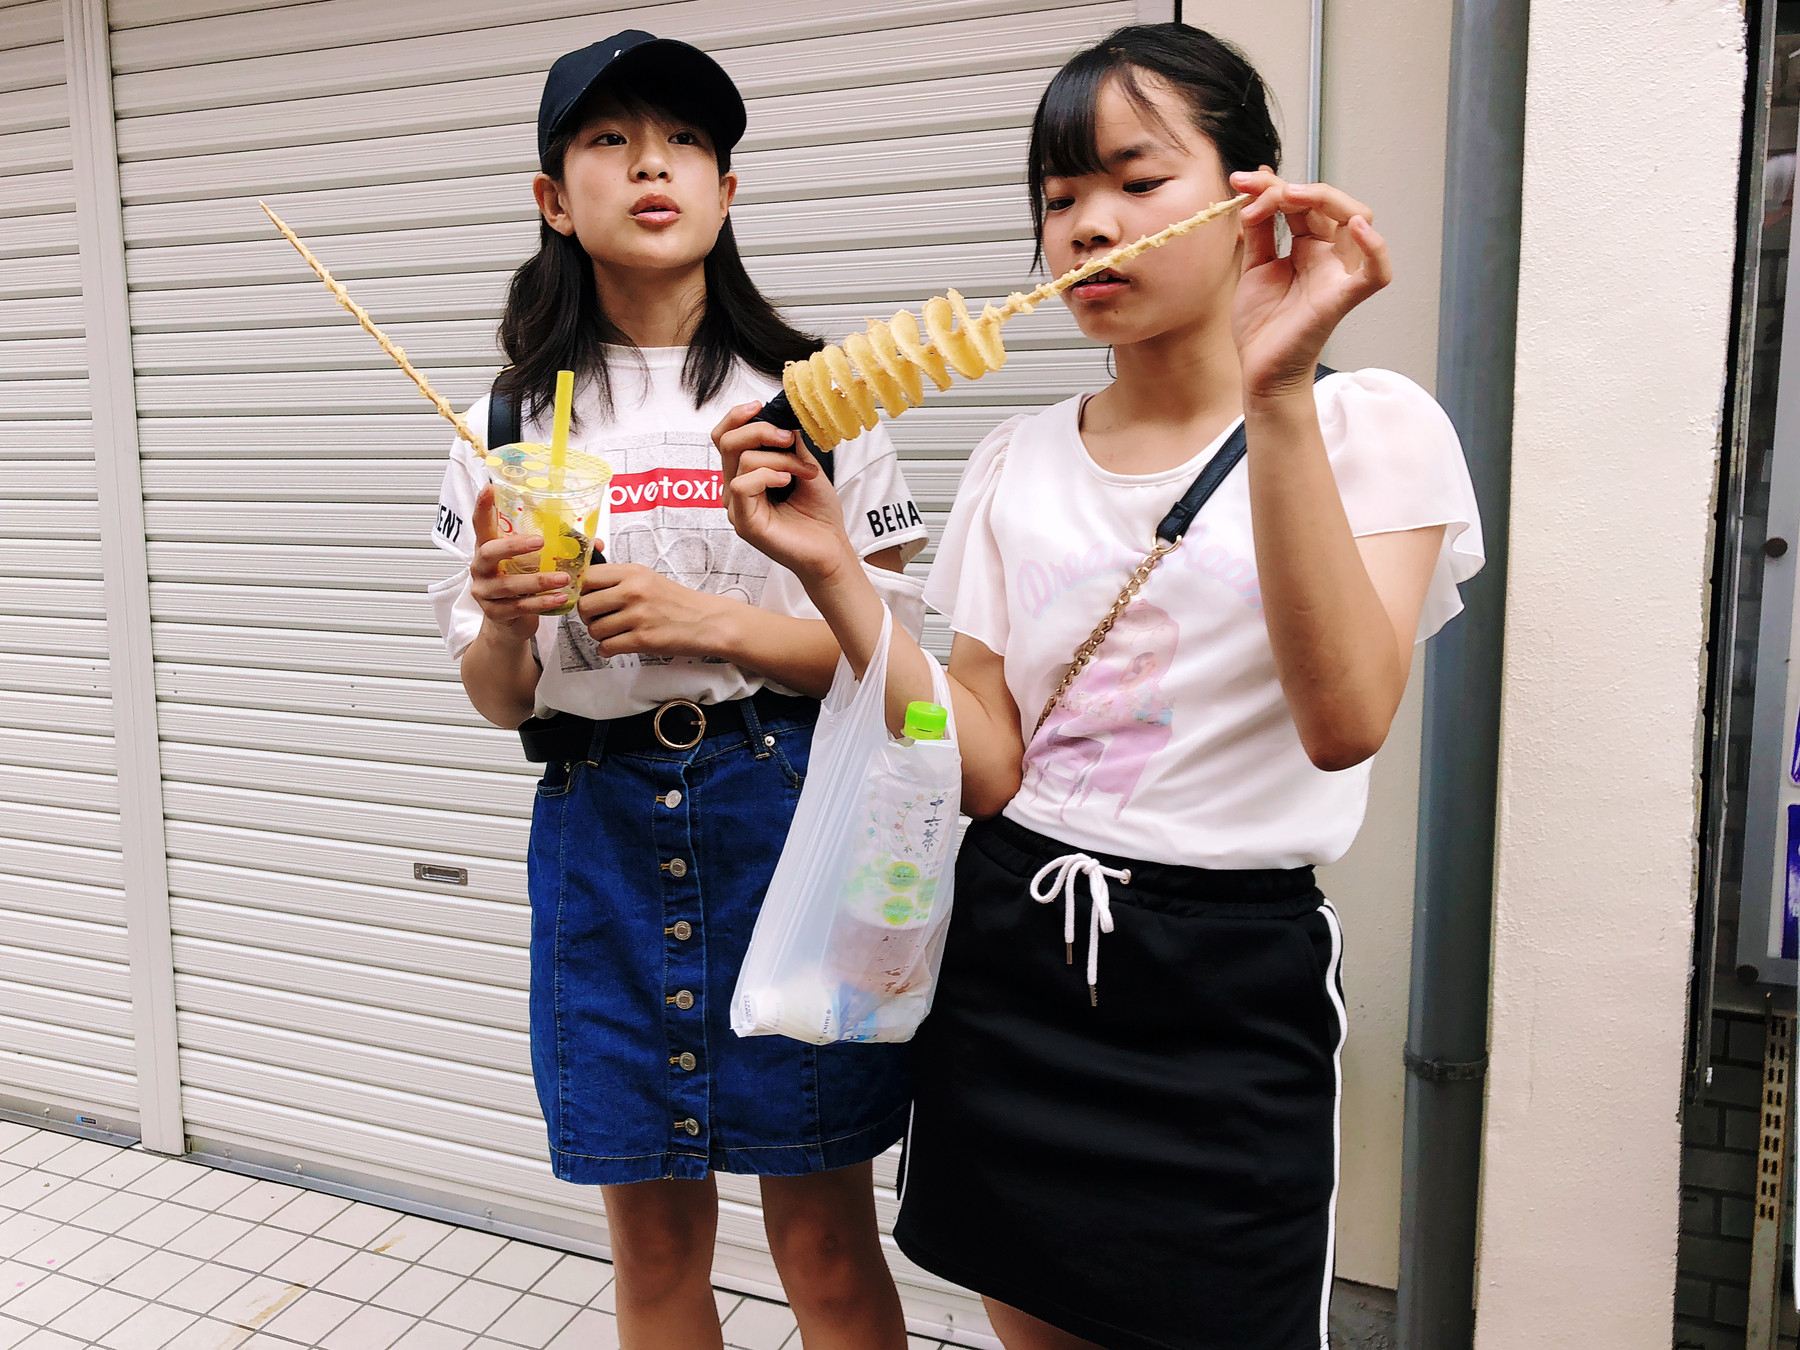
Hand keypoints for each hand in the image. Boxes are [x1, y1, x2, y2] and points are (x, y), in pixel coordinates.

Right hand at [469, 483, 568, 644]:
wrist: (509, 625)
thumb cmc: (521, 586)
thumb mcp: (532, 564)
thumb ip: (555, 550)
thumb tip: (595, 542)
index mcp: (488, 549)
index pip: (481, 524)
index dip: (482, 507)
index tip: (489, 488)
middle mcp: (481, 568)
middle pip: (488, 552)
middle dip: (514, 546)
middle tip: (540, 542)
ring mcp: (485, 592)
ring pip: (508, 584)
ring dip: (538, 581)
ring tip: (563, 579)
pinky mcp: (495, 613)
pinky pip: (519, 606)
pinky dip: (542, 603)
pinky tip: (560, 599)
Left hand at [578, 562, 730, 659]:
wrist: (707, 621)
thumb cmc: (677, 602)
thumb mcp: (648, 579)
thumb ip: (619, 580)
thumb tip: (584, 585)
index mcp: (633, 573)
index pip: (588, 577)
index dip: (582, 590)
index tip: (589, 598)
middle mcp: (633, 591)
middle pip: (585, 605)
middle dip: (588, 616)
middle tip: (600, 619)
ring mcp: (637, 616)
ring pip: (594, 629)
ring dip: (599, 635)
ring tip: (614, 633)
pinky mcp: (642, 639)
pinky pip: (606, 647)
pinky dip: (607, 649)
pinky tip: (618, 644)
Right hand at [713, 401, 857, 583]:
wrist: (831, 549)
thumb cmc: (819, 515)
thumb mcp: (806, 468)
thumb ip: (790, 445)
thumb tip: (783, 419)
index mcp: (746, 474)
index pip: (725, 437)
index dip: (736, 417)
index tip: (760, 406)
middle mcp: (736, 488)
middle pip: (726, 442)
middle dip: (759, 430)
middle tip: (788, 439)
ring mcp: (737, 507)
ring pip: (740, 460)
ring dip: (779, 458)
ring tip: (803, 472)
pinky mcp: (744, 522)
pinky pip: (742, 485)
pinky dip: (768, 475)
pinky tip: (787, 482)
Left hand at [1229, 169, 1392, 397]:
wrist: (1259, 368)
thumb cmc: (1261, 324)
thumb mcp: (1255, 265)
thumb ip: (1260, 228)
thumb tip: (1260, 184)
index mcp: (1309, 245)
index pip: (1303, 201)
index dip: (1273, 186)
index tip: (1240, 183)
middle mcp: (1329, 254)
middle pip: (1330, 202)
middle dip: (1292, 187)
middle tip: (1258, 189)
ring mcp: (1339, 274)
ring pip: (1357, 218)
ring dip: (1322, 198)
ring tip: (1285, 197)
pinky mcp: (1343, 298)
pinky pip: (1376, 273)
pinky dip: (1375, 249)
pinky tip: (1357, 228)